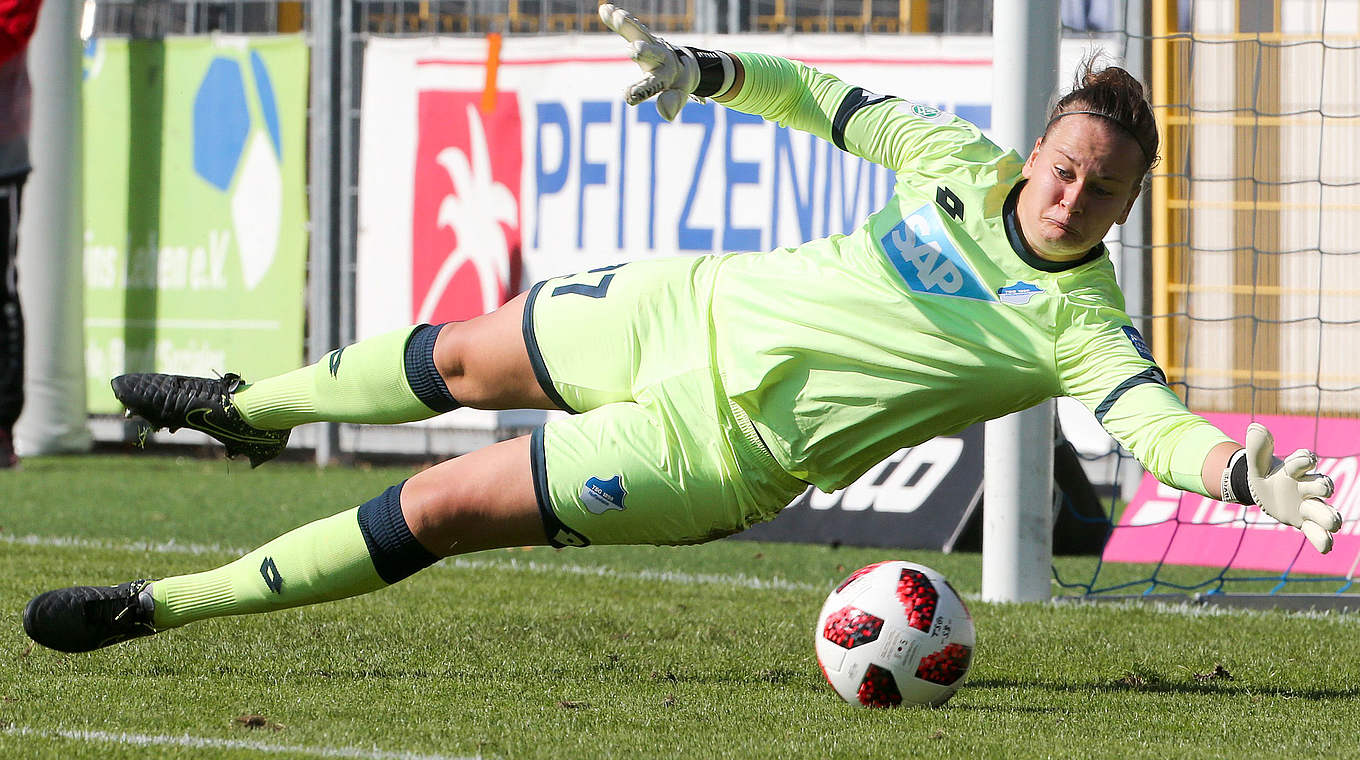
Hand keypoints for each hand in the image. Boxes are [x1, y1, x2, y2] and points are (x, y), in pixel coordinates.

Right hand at [599, 3, 699, 120]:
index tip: (629, 98)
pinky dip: (617, 18)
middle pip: (652, 53)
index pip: (654, 85)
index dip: (642, 90)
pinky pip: (630, 26)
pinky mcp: (642, 35)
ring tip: (616, 16)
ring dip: (628, 25)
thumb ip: (672, 103)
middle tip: (634, 50)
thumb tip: (667, 115)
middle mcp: (660, 57)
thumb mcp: (678, 96)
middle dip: (643, 51)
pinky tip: (605, 9)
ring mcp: (651, 44)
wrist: (685, 64)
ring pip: (640, 33)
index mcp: (667, 75)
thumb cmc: (677, 84)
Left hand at [1244, 422, 1341, 553]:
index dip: (1304, 460)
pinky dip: (1322, 539)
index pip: (1305, 461)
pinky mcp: (1304, 522)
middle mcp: (1306, 486)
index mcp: (1295, 469)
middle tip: (1323, 489)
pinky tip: (1326, 546)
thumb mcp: (1257, 462)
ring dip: (1329, 516)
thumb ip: (1257, 448)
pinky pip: (1316, 533)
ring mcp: (1307, 506)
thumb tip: (1255, 427)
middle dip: (1324, 487)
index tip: (1298, 462)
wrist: (1264, 491)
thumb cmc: (1265, 474)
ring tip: (1333, 522)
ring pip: (1324, 511)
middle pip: (1322, 485)